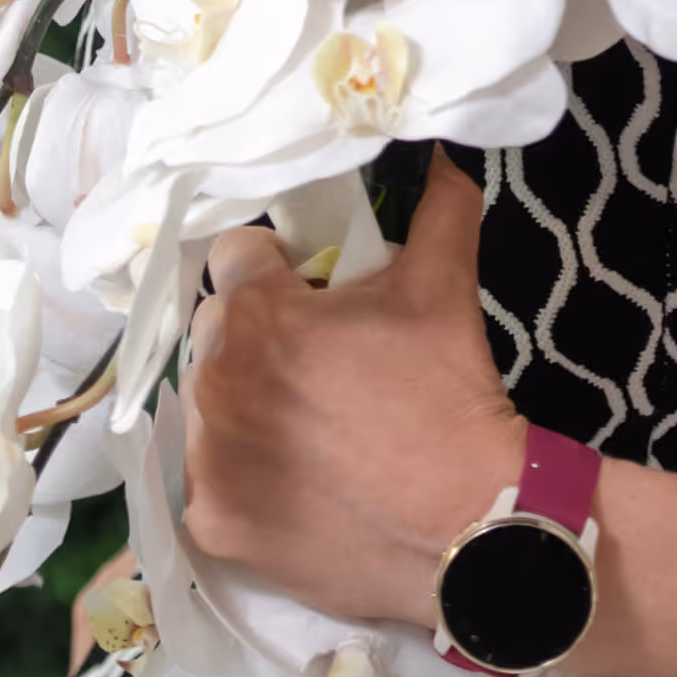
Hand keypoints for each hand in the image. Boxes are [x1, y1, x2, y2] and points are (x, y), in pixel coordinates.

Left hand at [180, 150, 524, 630]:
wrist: (470, 523)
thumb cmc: (449, 396)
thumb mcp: (444, 288)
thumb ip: (437, 208)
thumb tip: (446, 153)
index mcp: (259, 315)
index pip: (234, 257)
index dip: (275, 270)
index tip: (309, 295)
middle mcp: (217, 380)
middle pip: (215, 331)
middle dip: (255, 335)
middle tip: (315, 363)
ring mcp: (209, 458)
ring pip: (206, 404)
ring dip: (243, 403)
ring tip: (306, 425)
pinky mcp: (213, 522)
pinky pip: (206, 480)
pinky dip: (241, 478)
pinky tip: (290, 481)